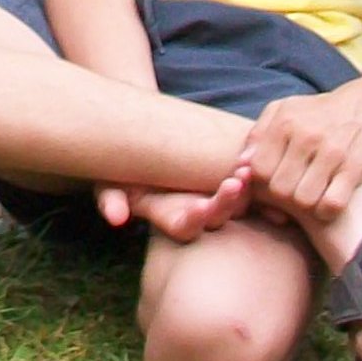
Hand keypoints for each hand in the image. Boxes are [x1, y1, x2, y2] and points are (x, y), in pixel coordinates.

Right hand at [97, 170, 247, 240]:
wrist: (137, 133)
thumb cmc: (119, 167)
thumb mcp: (109, 182)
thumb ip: (111, 199)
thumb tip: (116, 218)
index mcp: (170, 216)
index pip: (187, 227)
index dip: (196, 219)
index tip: (201, 207)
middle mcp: (196, 211)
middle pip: (218, 217)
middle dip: (228, 202)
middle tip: (236, 183)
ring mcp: (213, 196)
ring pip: (237, 201)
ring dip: (245, 188)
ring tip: (247, 167)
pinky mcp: (223, 178)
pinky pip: (243, 182)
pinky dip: (250, 173)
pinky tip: (252, 156)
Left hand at [237, 84, 361, 221]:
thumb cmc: (315, 113)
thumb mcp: (282, 110)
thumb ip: (258, 135)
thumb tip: (241, 164)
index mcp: (285, 122)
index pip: (259, 169)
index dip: (260, 184)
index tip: (269, 185)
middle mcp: (307, 137)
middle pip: (281, 189)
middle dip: (282, 199)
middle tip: (290, 195)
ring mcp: (333, 153)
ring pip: (305, 200)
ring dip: (305, 208)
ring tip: (308, 199)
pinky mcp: (355, 169)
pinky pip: (332, 204)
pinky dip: (326, 210)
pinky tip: (326, 203)